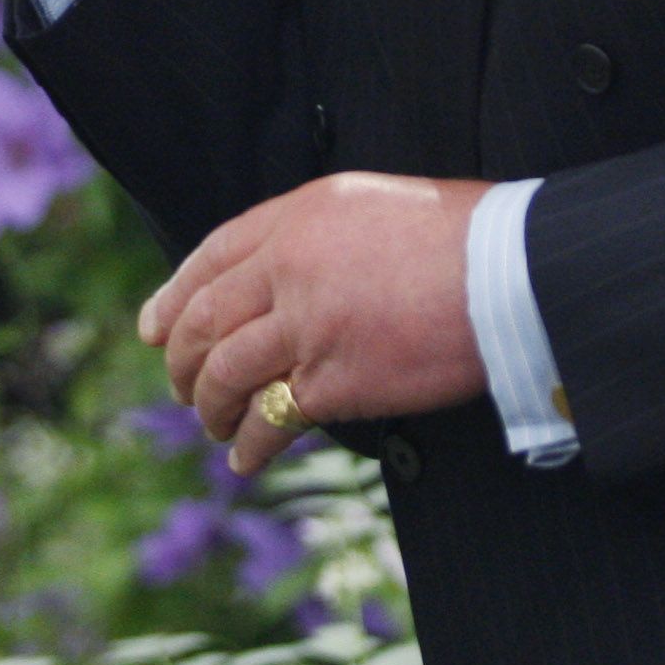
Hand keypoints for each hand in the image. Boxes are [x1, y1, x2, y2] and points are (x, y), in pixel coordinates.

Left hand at [140, 173, 491, 476]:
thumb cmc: (463, 236)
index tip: (154, 328)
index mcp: (299, 215)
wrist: (510, 270)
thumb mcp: (374, 206)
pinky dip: (250, 443)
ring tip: (211, 425)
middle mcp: (289, 265)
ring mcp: (307, 324)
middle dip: (181, 359)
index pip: (213, 255)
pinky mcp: (334, 379)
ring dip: (209, 406)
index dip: (174, 296)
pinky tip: (245, 458)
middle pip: (205, 318)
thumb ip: (320, 235)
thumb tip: (291, 277)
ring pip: (224, 371)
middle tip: (179, 386)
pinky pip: (271, 418)